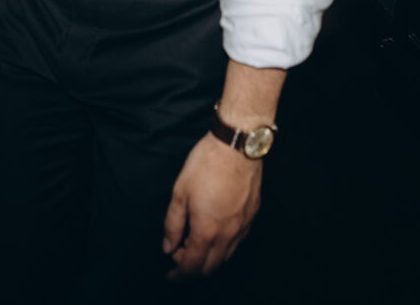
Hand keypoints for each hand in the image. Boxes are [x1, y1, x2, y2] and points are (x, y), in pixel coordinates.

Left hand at [161, 135, 261, 278]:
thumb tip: (168, 246)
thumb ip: (173, 224)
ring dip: (210, 257)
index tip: (170, 273)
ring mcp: (243, 225)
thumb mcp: (180, 193)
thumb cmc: (206, 165)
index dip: (178, 273)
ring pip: (226, 255)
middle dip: (193, 269)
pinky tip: (216, 230)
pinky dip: (224, 244)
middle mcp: (228, 234)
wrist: (237, 146)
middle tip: (180, 256)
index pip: (191, 266)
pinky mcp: (252, 214)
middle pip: (211, 267)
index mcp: (207, 231)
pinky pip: (238, 240)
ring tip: (196, 242)